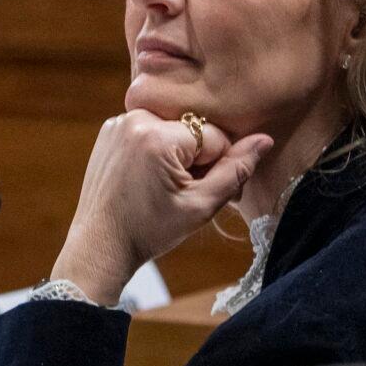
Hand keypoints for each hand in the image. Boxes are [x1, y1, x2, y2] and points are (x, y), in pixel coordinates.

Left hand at [49, 110, 273, 305]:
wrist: (99, 245)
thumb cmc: (149, 230)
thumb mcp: (200, 206)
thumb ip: (235, 170)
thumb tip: (265, 140)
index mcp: (158, 137)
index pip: (216, 137)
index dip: (217, 168)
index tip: (200, 193)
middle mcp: (136, 119)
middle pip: (194, 129)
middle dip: (197, 158)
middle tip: (183, 193)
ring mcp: (119, 122)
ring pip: (173, 129)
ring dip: (177, 153)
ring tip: (163, 187)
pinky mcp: (110, 130)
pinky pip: (150, 130)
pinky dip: (156, 149)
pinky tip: (147, 179)